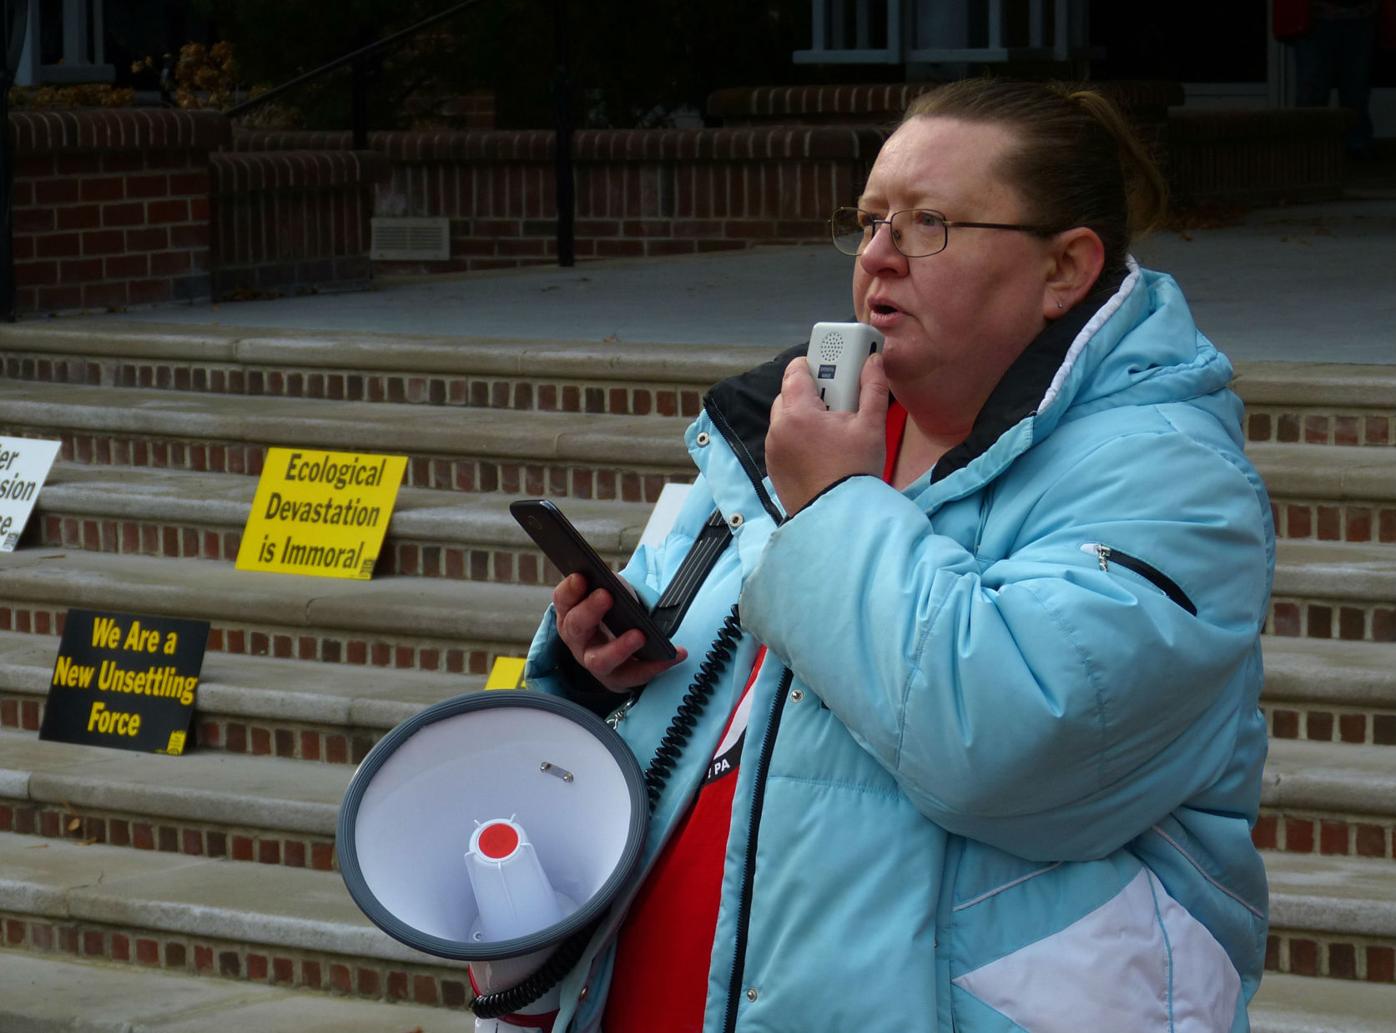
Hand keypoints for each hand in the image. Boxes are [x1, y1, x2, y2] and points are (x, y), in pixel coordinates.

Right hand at [552, 573, 687, 691]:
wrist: (620, 650)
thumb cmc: (613, 615)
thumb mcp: (610, 595)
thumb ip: (609, 586)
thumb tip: (613, 582)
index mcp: (571, 615)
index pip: (563, 601)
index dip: (570, 589)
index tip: (581, 576)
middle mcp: (578, 641)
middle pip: (576, 627)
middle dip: (590, 611)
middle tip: (606, 596)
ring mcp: (595, 662)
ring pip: (600, 660)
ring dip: (619, 647)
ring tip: (640, 635)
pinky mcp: (618, 678)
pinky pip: (635, 675)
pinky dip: (656, 665)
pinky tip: (676, 653)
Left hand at [765, 353, 889, 513]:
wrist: (840, 517)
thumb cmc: (855, 472)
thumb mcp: (870, 426)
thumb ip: (872, 388)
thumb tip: (873, 362)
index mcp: (798, 413)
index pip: (796, 371)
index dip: (814, 363)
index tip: (831, 364)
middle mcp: (778, 429)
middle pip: (789, 394)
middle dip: (811, 392)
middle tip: (838, 400)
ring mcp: (773, 450)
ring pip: (785, 419)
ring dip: (803, 415)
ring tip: (832, 428)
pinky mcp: (774, 467)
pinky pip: (783, 441)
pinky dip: (797, 438)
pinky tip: (821, 448)